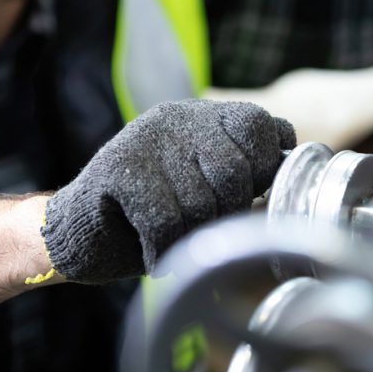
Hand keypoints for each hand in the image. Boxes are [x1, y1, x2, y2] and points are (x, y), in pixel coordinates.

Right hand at [41, 99, 295, 283]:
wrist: (78, 234)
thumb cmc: (155, 218)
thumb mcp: (209, 186)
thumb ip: (247, 168)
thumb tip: (294, 164)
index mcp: (204, 117)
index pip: (259, 124)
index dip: (264, 167)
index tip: (248, 198)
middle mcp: (176, 118)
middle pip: (234, 170)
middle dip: (227, 212)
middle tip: (204, 229)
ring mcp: (145, 139)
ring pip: (200, 202)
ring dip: (192, 237)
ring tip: (176, 241)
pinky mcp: (117, 169)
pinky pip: (165, 219)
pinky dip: (165, 249)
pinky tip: (156, 255)